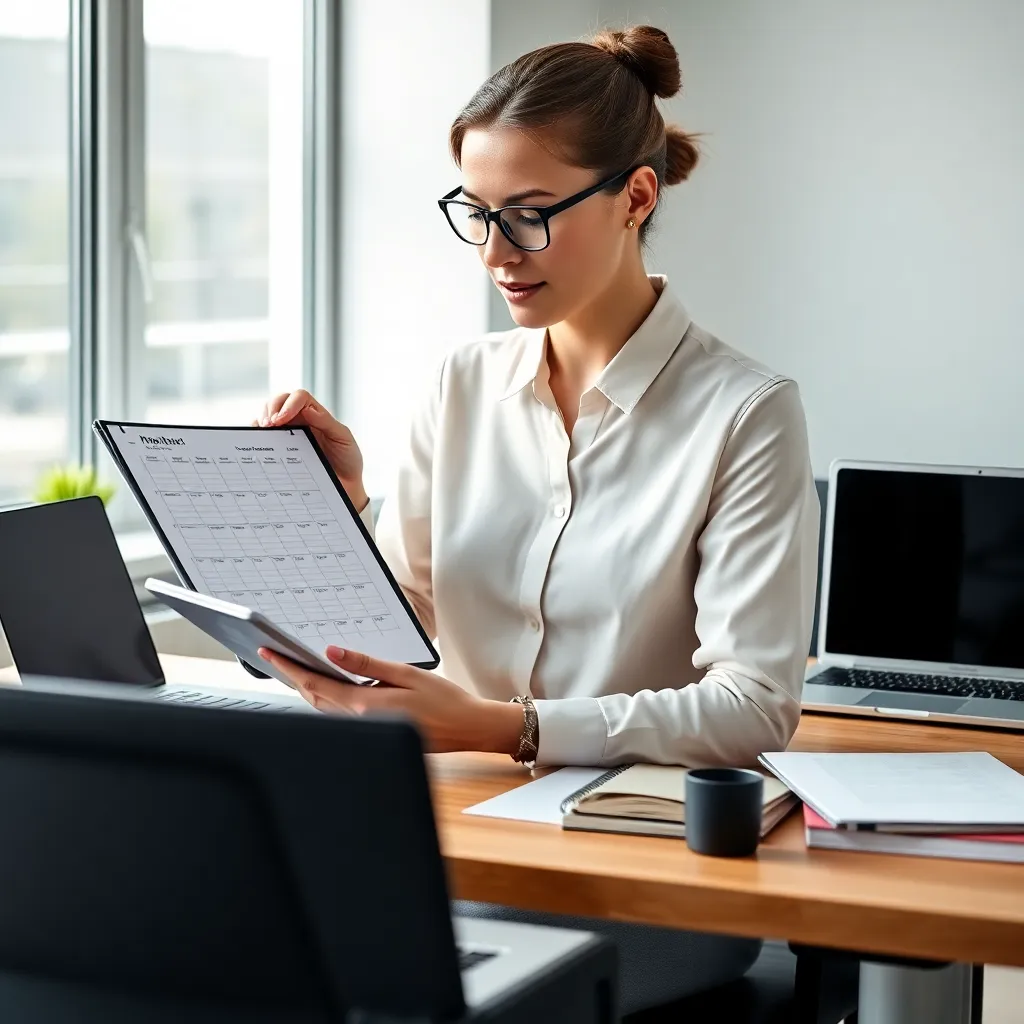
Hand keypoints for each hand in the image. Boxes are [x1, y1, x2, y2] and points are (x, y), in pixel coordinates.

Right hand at [254, 389, 366, 510]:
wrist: (345, 486)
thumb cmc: (347, 460)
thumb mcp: (343, 439)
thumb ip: (327, 422)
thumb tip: (307, 409)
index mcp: (316, 415)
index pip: (299, 398)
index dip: (288, 404)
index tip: (281, 419)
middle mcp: (300, 420)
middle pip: (279, 402)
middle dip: (270, 409)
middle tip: (268, 425)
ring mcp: (288, 434)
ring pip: (268, 416)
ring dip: (261, 420)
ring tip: (262, 432)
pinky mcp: (279, 449)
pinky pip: (263, 438)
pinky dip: (256, 436)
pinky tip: (258, 443)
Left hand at [258, 645, 523, 754]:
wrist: (468, 728)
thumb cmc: (445, 700)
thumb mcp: (406, 672)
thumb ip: (366, 663)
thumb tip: (332, 652)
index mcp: (366, 705)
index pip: (316, 684)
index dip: (290, 668)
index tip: (271, 653)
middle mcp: (361, 721)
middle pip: (314, 699)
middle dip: (292, 676)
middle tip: (274, 656)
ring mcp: (367, 730)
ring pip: (324, 709)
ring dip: (306, 689)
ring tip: (292, 667)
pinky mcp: (374, 732)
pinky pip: (339, 716)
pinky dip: (324, 699)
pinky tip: (323, 688)